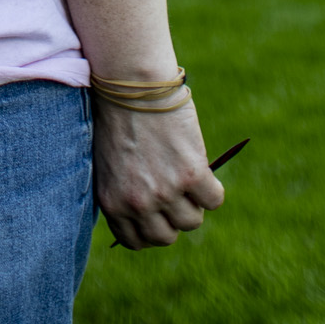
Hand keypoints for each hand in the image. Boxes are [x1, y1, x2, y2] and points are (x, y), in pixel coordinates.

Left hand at [91, 95, 223, 248]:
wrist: (133, 82)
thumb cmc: (119, 114)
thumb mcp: (110, 162)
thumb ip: (125, 190)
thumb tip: (151, 212)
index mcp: (113, 202)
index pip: (136, 241)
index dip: (150, 229)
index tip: (158, 216)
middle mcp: (138, 203)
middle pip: (167, 237)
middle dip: (172, 218)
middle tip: (175, 193)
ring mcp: (166, 191)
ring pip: (192, 221)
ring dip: (193, 203)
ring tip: (185, 175)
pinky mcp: (192, 174)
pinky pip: (214, 200)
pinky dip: (213, 189)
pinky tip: (201, 168)